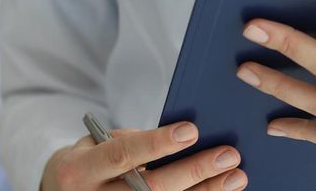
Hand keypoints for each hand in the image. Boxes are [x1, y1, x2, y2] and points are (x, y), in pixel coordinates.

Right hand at [42, 121, 247, 190]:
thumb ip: (131, 142)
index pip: (121, 155)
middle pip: (151, 188)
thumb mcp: (96, 145)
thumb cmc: (90, 162)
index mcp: (80, 170)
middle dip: (193, 171)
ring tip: (235, 178)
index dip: (156, 144)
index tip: (191, 130)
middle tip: (228, 155)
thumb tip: (185, 136)